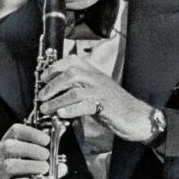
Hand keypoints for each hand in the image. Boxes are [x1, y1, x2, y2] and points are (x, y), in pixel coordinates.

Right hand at [0, 122, 53, 178]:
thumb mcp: (29, 176)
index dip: (31, 132)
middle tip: (46, 155)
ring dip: (29, 165)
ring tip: (44, 168)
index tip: (46, 140)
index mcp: (2, 151)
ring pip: (7, 165)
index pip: (14, 132)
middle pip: (8, 146)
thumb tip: (63, 166)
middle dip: (31, 148)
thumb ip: (44, 170)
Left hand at [38, 57, 152, 142]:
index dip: (54, 68)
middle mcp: (96, 78)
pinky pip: (84, 105)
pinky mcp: (104, 106)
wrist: (137, 116)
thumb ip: (78, 89)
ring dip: (56, 100)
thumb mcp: (95, 92)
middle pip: (69, 74)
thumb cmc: (114, 106)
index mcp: (93, 72)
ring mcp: (101, 91)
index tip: (42, 78)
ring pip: (74, 91)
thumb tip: (57, 94)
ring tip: (46, 109)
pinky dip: (70, 110)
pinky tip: (61, 114)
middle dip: (51, 85)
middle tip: (41, 96)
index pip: (71, 61)